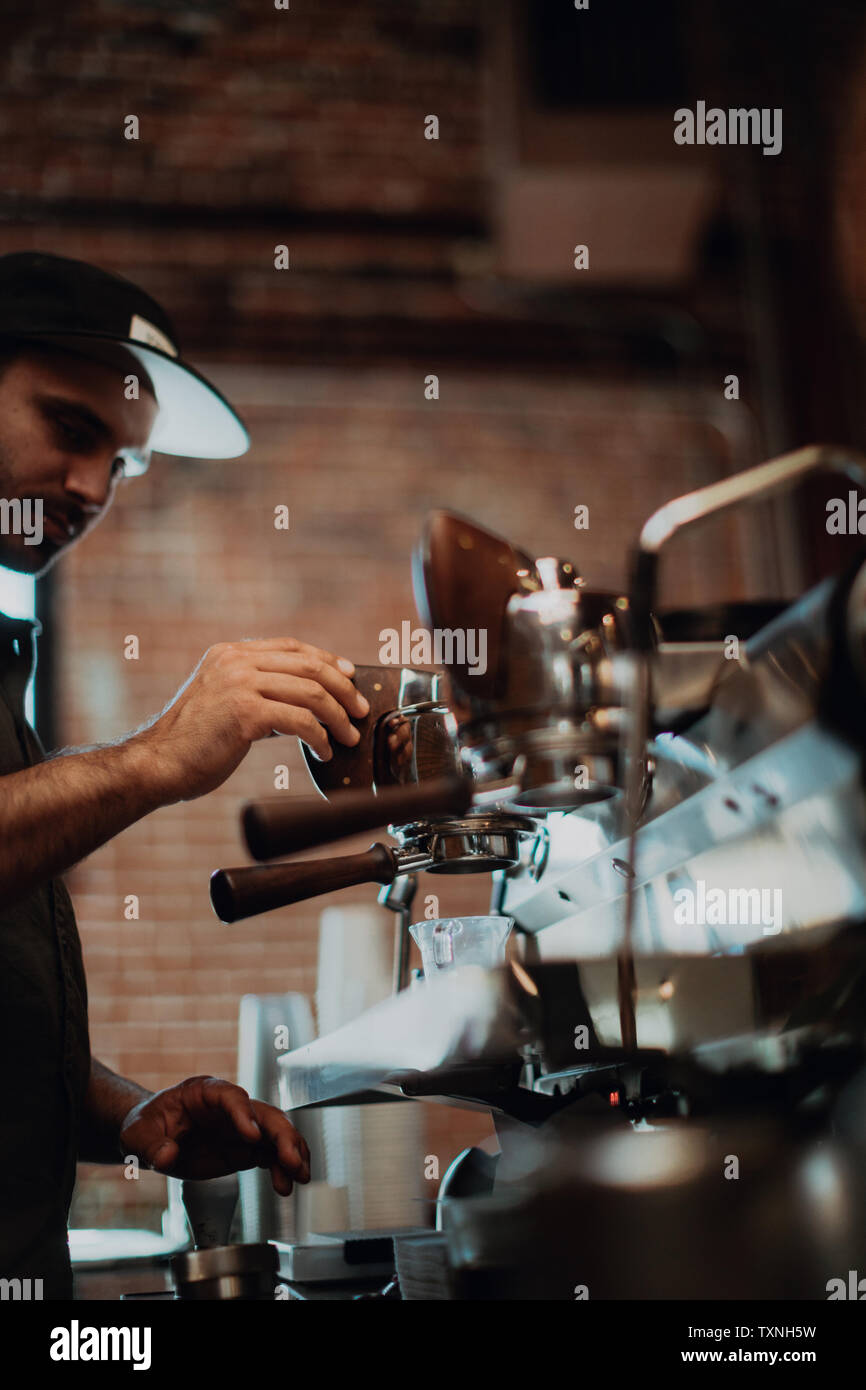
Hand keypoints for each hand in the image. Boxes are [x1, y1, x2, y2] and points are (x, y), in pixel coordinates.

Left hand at [119, 1075, 310, 1195]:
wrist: (152, 1135)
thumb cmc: (146, 1125)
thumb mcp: (137, 1134)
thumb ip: (151, 1145)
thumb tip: (168, 1157)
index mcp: (204, 1092)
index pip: (230, 1097)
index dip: (243, 1114)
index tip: (252, 1136)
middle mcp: (229, 1106)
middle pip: (263, 1113)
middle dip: (281, 1136)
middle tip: (291, 1160)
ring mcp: (241, 1127)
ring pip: (275, 1133)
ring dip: (291, 1152)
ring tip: (299, 1175)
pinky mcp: (245, 1148)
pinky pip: (270, 1154)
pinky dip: (282, 1167)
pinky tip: (287, 1184)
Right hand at [131, 637, 369, 800]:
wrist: (159, 763)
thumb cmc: (193, 742)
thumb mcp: (225, 702)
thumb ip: (258, 693)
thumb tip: (305, 705)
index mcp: (229, 654)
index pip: (291, 647)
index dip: (326, 659)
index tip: (349, 675)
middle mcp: (235, 661)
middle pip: (308, 666)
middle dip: (342, 689)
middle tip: (360, 711)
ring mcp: (240, 683)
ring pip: (310, 692)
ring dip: (337, 716)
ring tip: (348, 736)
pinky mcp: (245, 712)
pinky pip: (300, 720)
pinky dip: (319, 737)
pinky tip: (323, 751)